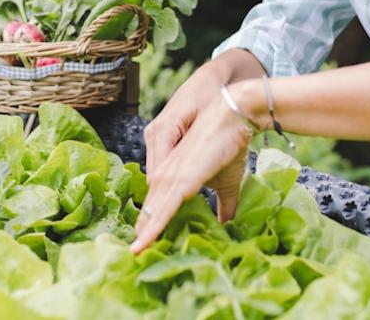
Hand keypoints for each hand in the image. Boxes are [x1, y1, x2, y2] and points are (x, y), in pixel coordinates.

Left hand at [131, 83, 256, 252]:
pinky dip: (154, 226)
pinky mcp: (181, 178)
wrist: (234, 116)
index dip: (152, 220)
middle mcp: (166, 172)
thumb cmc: (230, 145)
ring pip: (153, 209)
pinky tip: (145, 241)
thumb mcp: (227, 182)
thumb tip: (227, 224)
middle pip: (151, 206)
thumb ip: (223, 204)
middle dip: (144, 229)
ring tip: (136, 253)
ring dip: (145, 232)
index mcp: (173, 172)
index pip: (158, 200)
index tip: (146, 240)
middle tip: (135, 253)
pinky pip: (163, 207)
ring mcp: (170, 174)